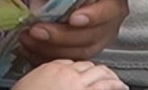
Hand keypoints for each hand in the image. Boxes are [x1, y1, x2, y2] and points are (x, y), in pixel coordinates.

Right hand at [12, 59, 127, 89]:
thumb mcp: (27, 84)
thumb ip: (38, 77)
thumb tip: (39, 82)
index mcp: (48, 68)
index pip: (68, 60)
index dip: (77, 66)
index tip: (80, 70)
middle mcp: (64, 71)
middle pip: (85, 64)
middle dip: (95, 68)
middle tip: (104, 72)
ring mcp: (76, 83)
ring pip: (98, 73)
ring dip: (108, 75)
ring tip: (115, 80)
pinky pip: (103, 86)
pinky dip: (114, 85)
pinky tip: (120, 86)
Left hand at [19, 0, 127, 62]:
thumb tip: (67, 7)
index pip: (111, 9)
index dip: (94, 16)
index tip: (72, 18)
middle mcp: (109, 19)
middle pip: (93, 36)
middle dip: (62, 36)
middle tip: (37, 30)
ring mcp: (96, 37)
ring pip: (79, 52)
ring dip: (50, 48)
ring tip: (27, 36)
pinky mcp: (79, 49)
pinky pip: (65, 58)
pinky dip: (44, 55)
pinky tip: (28, 46)